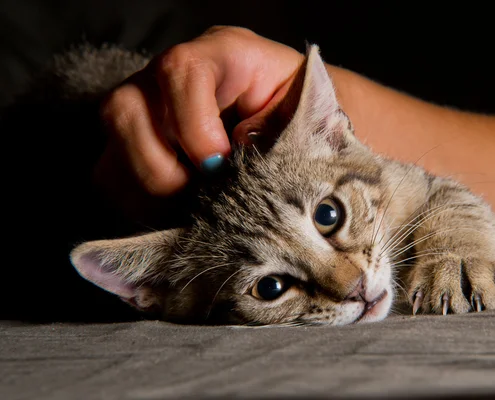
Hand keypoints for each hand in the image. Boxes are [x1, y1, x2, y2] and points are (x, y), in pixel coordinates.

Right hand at [94, 26, 302, 222]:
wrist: (286, 119)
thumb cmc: (300, 113)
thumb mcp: (307, 112)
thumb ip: (275, 126)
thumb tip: (236, 147)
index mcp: (222, 54)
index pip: (181, 72)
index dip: (193, 126)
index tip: (217, 166)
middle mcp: (168, 75)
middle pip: (126, 111)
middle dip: (163, 169)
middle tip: (202, 193)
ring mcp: (143, 107)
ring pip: (111, 150)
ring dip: (150, 190)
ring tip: (193, 203)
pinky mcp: (130, 141)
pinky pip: (110, 176)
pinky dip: (140, 202)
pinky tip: (176, 206)